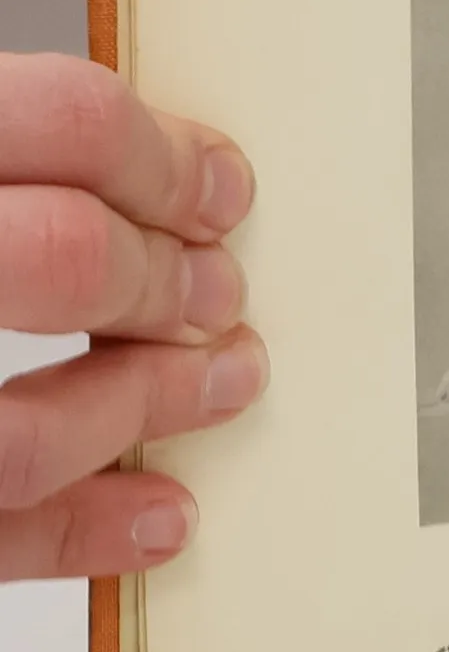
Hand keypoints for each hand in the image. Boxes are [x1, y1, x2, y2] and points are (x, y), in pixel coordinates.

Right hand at [0, 54, 264, 580]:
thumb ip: (12, 160)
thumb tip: (143, 161)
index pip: (57, 117)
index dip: (161, 156)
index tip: (224, 188)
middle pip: (60, 261)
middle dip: (169, 281)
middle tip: (221, 291)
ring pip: (25, 429)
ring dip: (149, 405)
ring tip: (222, 384)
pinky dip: (80, 533)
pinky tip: (161, 515)